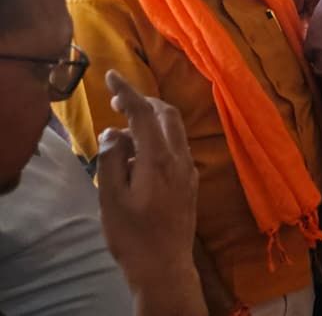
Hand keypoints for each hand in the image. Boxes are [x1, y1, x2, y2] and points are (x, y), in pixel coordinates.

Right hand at [97, 71, 201, 301]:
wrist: (165, 266)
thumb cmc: (133, 234)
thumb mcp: (111, 197)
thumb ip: (112, 159)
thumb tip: (115, 133)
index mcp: (160, 158)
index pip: (144, 113)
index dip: (128, 91)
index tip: (112, 76)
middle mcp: (181, 159)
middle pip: (167, 115)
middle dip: (145, 102)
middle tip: (119, 103)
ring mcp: (189, 171)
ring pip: (174, 132)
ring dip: (151, 122)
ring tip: (124, 135)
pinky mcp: (191, 183)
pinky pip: (176, 149)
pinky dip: (158, 140)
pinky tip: (140, 157)